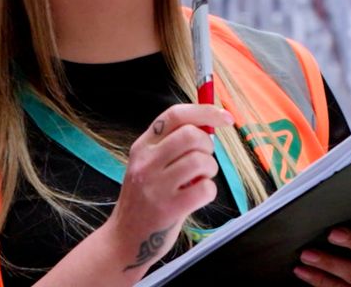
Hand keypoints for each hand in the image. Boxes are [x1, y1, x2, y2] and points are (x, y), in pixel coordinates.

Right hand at [100, 103, 233, 275]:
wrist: (124, 240)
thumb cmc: (146, 197)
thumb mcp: (149, 164)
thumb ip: (173, 143)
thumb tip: (209, 123)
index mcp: (143, 146)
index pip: (176, 114)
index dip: (205, 111)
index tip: (226, 118)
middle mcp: (146, 162)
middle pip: (190, 135)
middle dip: (207, 145)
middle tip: (204, 159)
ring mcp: (155, 186)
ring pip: (200, 160)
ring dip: (210, 168)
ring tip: (200, 179)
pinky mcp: (168, 209)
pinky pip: (204, 189)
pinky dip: (209, 191)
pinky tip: (198, 196)